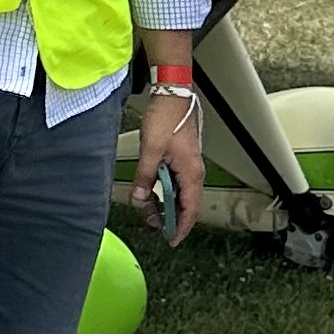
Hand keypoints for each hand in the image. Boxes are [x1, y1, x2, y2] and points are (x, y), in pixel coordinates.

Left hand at [130, 78, 203, 242]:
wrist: (173, 94)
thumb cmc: (167, 117)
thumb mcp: (151, 149)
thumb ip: (145, 177)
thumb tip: (139, 199)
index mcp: (191, 173)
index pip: (190, 210)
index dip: (181, 228)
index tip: (171, 240)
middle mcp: (194, 171)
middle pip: (186, 204)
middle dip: (170, 217)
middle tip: (152, 223)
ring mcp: (190, 164)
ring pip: (180, 193)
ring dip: (166, 202)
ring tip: (148, 208)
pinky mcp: (183, 157)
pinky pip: (177, 180)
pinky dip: (165, 189)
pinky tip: (152, 189)